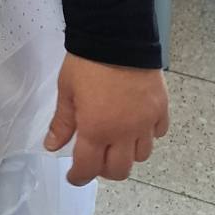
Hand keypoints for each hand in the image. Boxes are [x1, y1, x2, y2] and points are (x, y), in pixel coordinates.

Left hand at [44, 53, 168, 185]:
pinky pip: (158, 133)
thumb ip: (62, 122)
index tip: (74, 177)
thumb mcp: (67, 91)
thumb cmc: (87, 63)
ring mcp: (146, 123)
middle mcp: (124, 133)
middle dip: (105, 170)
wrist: (118, 36)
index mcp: (96, 130)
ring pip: (142, 156)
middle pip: (120, 170)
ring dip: (128, 154)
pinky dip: (148, 134)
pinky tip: (138, 123)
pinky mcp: (161, 109)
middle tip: (96, 158)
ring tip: (117, 140)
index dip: (79, 177)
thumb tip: (52, 146)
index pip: (88, 168)